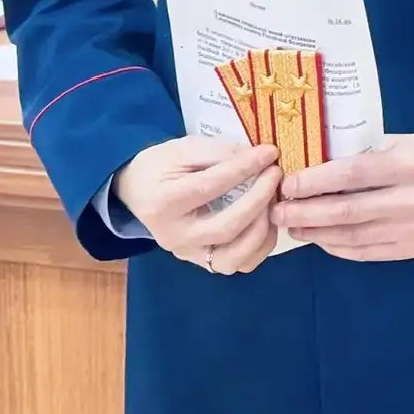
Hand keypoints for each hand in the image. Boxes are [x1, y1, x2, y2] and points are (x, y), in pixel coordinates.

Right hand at [113, 137, 281, 274]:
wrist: (138, 190)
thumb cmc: (161, 166)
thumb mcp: (184, 149)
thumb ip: (220, 153)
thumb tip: (260, 158)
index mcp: (164, 203)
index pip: (211, 187)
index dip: (245, 168)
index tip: (269, 153)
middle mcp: (174, 236)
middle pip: (226, 228)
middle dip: (258, 200)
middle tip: (275, 174)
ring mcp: (188, 254)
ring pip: (233, 258)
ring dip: (262, 229)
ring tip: (272, 201)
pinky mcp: (201, 261)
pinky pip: (237, 264)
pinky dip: (259, 246)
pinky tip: (266, 220)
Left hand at [275, 134, 413, 260]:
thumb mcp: (405, 141)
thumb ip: (366, 152)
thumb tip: (316, 161)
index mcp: (409, 165)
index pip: (350, 175)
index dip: (313, 181)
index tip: (287, 184)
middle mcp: (411, 200)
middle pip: (345, 210)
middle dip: (304, 212)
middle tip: (277, 210)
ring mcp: (412, 230)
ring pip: (351, 236)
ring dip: (314, 232)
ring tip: (291, 225)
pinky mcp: (411, 250)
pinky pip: (364, 252)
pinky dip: (336, 246)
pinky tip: (318, 238)